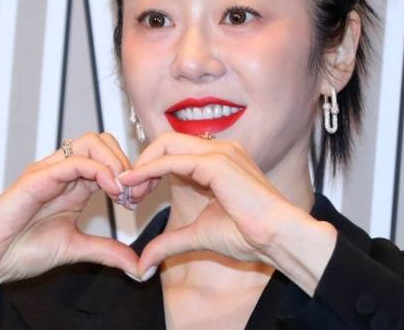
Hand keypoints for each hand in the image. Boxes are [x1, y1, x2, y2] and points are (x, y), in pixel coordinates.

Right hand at [0, 132, 139, 312]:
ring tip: (121, 191)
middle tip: (132, 193)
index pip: (109, 157)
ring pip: (91, 143)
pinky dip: (99, 170)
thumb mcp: (75, 249)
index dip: (130, 173)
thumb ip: (106, 251)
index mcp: (74, 184)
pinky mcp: (37, 178)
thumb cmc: (21, 251)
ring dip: (114, 162)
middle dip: (125, 162)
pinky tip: (110, 190)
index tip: (138, 199)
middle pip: (103, 142)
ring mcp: (50, 172)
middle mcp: (63, 172)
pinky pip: (74, 161)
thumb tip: (136, 265)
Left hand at [119, 132, 336, 292]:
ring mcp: (219, 152)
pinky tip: (136, 185)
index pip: (173, 152)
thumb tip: (143, 262)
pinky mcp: (217, 163)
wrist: (278, 237)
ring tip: (128, 192)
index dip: (148, 170)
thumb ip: (169, 243)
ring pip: (166, 144)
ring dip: (142, 166)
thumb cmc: (250, 234)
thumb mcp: (198, 236)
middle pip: (165, 142)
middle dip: (140, 164)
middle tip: (125, 192)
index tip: (133, 194)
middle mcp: (219, 150)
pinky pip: (173, 159)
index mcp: (218, 161)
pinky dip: (149, 170)